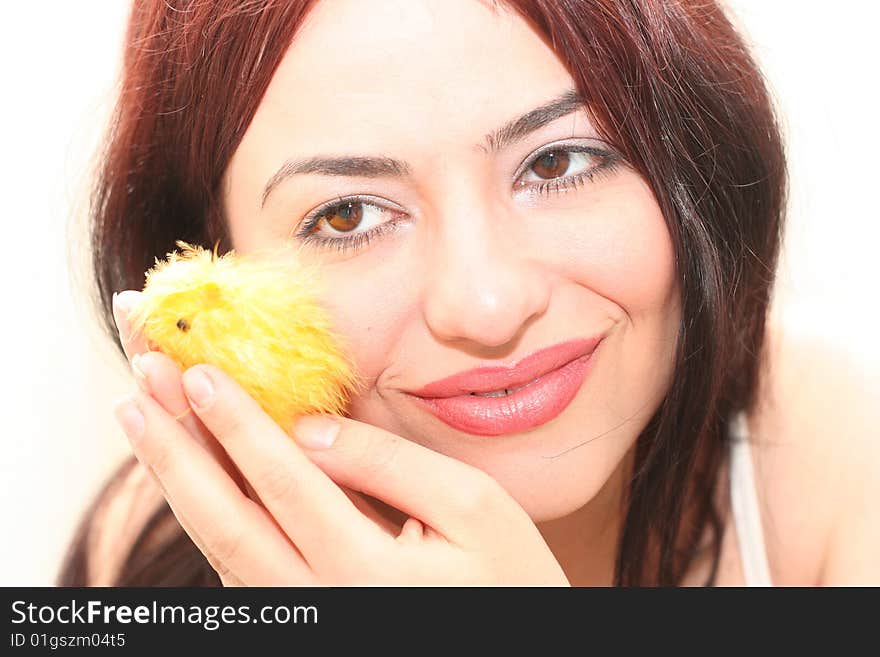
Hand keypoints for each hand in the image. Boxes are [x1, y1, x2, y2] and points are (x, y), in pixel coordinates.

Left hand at [110, 291, 569, 585]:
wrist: (514, 656)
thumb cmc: (510, 580)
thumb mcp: (474, 508)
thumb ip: (391, 465)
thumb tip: (310, 428)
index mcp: (366, 572)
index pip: (283, 482)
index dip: (235, 421)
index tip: (194, 368)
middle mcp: (319, 605)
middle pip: (226, 521)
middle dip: (176, 447)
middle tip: (137, 384)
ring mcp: (303, 622)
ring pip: (220, 549)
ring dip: (177, 479)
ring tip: (143, 418)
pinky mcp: (301, 624)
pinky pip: (238, 571)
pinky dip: (205, 515)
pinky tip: (187, 472)